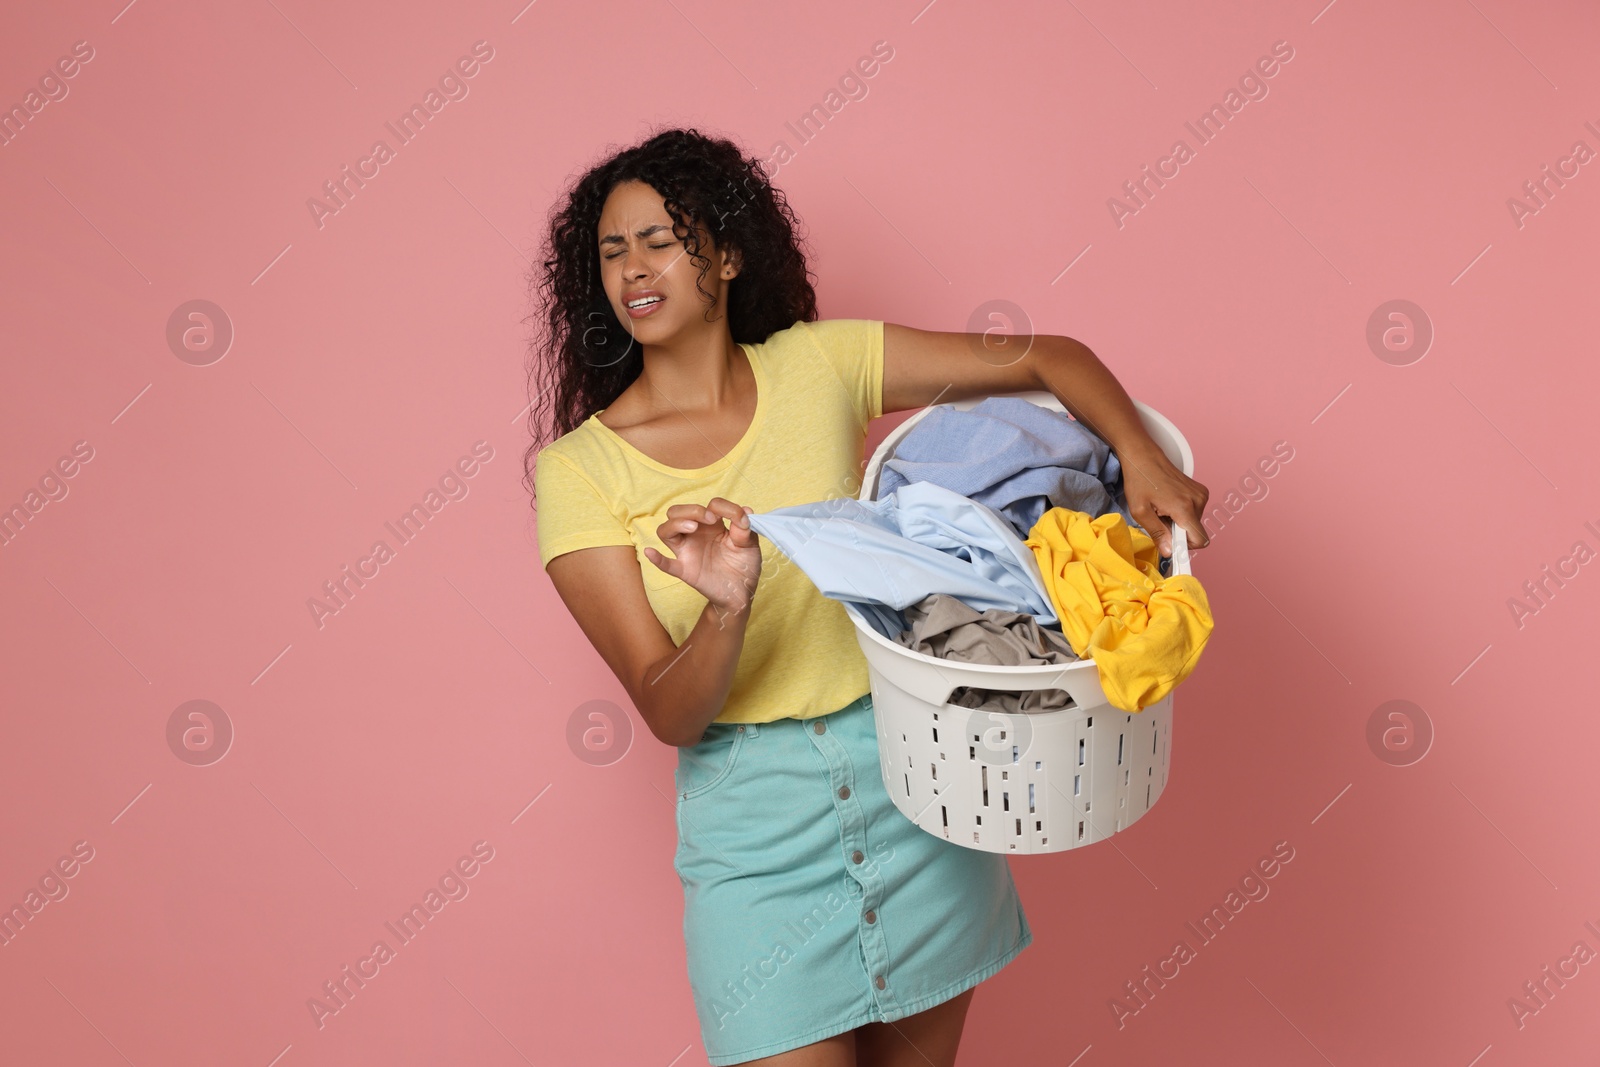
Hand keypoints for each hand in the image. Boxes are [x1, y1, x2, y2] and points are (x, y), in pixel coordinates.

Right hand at [645, 498, 762, 615]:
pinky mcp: (686, 570)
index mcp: (712, 525)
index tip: (736, 517)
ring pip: (666, 531)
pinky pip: (666, 564)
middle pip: (676, 513)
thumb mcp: (750, 544)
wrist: (743, 593)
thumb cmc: (744, 565)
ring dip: (675, 524)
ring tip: (692, 527)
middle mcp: (696, 535)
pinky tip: (650, 552)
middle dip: (691, 509)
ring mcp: (688, 552)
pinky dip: (656, 558)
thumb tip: (745, 510)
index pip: (707, 506)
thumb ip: (745, 527)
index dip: (719, 507)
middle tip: (709, 518)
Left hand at [1116, 443, 1209, 557]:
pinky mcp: (1200, 490)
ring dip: (1180, 523)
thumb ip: (1157, 533)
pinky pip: (1195, 512)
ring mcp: (1200, 494)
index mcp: (1184, 507)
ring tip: (1162, 509)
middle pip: (1196, 532)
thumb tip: (1169, 551)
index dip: (1186, 548)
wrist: (1143, 456)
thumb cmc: (1139, 481)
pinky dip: (1183, 513)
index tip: (1173, 547)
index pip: (1200, 540)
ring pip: (1195, 523)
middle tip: (1160, 521)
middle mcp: (1197, 500)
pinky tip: (1168, 503)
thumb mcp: (1140, 512)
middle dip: (1178, 533)